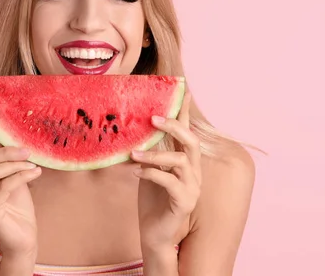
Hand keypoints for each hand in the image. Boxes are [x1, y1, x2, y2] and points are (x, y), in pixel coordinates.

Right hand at [0, 106, 41, 256]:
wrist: (23, 238)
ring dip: (15, 165)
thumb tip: (17, 139)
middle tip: (27, 149)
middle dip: (5, 152)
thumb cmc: (19, 208)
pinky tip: (35, 173)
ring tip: (33, 164)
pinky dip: (21, 176)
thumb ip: (9, 163)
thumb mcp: (14, 178)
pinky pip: (3, 186)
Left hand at [131, 92, 201, 250]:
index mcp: (186, 162)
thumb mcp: (148, 171)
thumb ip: (147, 153)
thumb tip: (130, 132)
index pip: (187, 131)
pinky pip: (170, 182)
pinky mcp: (185, 202)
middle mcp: (194, 172)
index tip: (183, 90)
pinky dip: (152, 173)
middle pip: (191, 141)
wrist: (155, 234)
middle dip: (173, 126)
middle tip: (152, 118)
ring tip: (133, 153)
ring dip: (155, 154)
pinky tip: (136, 172)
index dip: (185, 111)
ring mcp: (192, 187)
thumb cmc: (152, 202)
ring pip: (180, 161)